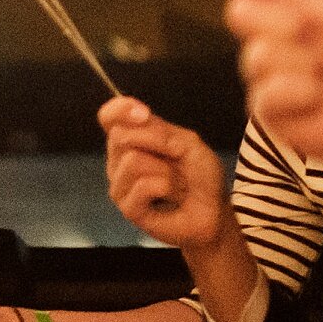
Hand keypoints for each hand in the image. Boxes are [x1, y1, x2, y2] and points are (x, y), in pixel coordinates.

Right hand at [99, 93, 229, 251]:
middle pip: (119, 136)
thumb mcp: (187, 143)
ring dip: (166, 171)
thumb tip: (136, 120)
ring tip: (175, 184)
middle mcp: (120, 161)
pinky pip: (143, 185)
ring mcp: (120, 185)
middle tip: (174, 161)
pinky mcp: (128, 208)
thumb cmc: (200, 177)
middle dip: (157, 145)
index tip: (143, 114)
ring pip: (132, 160)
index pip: (110, 117)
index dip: (120, 110)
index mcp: (132, 140)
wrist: (212, 211)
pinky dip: (167, 187)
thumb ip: (160, 130)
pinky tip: (170, 197)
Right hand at [222, 0, 322, 184]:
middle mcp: (267, 34)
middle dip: (277, 20)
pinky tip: (317, 98)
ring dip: (300, 62)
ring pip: (257, 56)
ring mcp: (263, 72)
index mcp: (283, 3)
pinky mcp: (266, 107)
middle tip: (310, 32)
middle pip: (239, 13)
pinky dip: (297, 93)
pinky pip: (265, 92)